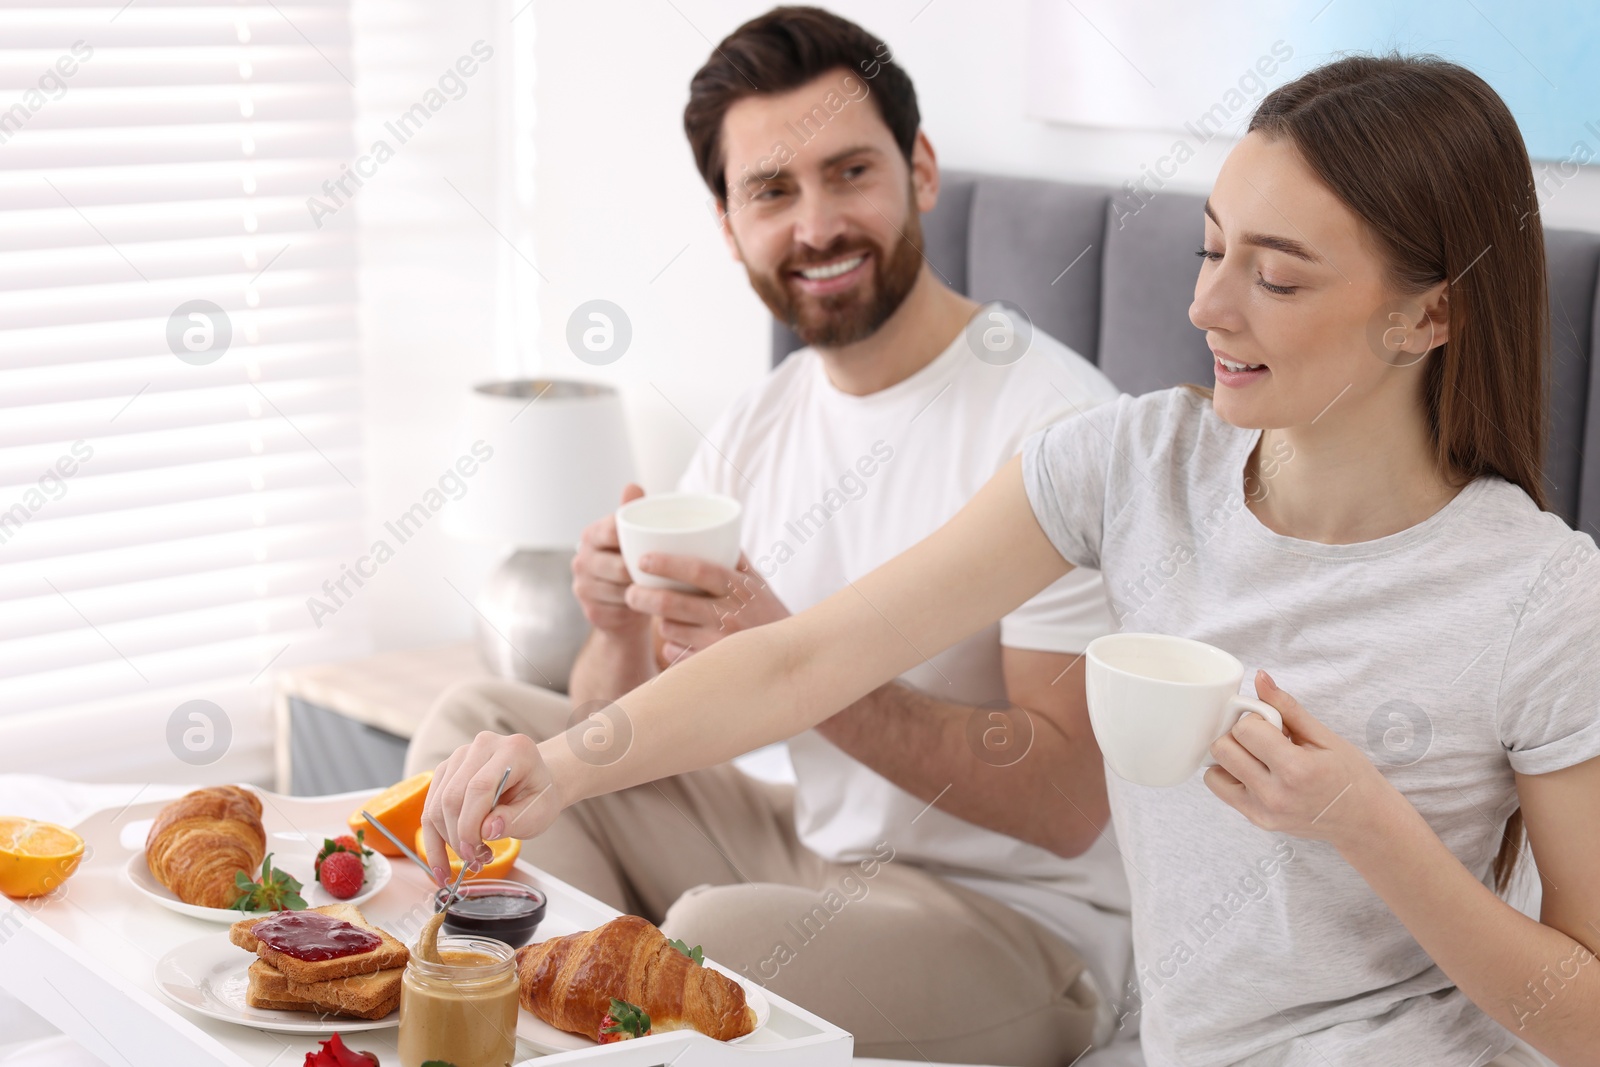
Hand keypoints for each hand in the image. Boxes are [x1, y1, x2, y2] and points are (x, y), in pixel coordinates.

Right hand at [419, 731, 563, 885]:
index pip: (479, 786)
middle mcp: (483, 745)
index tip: (474, 853)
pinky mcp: (446, 771)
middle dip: (458, 836)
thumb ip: (514, 820)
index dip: (470, 824)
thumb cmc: (538, 795)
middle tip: (474, 861)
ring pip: (437, 804)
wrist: (533, 781)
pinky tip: (442, 861)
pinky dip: (434, 837)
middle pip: (453, 796)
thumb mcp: (539, 812)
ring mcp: (460, 756)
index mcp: (513, 750)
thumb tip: (485, 831)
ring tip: (470, 858)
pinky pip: (430, 807)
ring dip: (447, 839)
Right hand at [571, 484, 648, 635]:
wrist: (626, 607)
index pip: (611, 531)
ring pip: (622, 591)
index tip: (657, 545)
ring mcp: (583, 588)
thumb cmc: (633, 564)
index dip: (635, 539)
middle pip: (620, 567)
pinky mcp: (591, 612)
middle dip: (643, 572)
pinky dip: (637, 610)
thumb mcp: (633, 538)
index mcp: (590, 536)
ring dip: (643, 593)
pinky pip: (622, 612)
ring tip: (657, 590)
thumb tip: (633, 485)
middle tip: (665, 574)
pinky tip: (645, 605)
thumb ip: (632, 512)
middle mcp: (581, 561)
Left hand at [624, 552, 789, 662]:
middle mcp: (730, 615)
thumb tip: (706, 528)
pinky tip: (680, 640)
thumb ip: (732, 558)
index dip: (668, 564)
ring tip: (663, 615)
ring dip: (661, 622)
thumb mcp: (756, 582)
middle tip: (630, 593)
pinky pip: (675, 654)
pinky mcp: (713, 666)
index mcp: (739, 588)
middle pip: (675, 604)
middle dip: (644, 598)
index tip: (643, 559)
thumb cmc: (767, 612)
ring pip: (670, 629)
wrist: (792, 658)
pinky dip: (671, 645)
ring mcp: (721, 644)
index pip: (700, 570)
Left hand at [1204, 670, 1400, 848]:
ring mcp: (1263, 812)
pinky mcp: (1257, 821)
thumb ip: (1287, 707)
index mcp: (1296, 770)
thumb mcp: (1325, 737)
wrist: (1364, 821)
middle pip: (1223, 748)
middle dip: (1239, 735)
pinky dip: (1230, 775)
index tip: (1274, 723)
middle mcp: (1274, 795)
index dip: (1256, 718)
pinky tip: (1255, 772)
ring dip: (1232, 756)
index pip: (1245, 729)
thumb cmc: (1351, 777)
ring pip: (1214, 770)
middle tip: (1264, 737)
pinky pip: (1221, 789)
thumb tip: (1260, 678)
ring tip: (1260, 756)